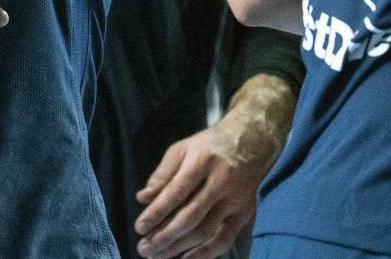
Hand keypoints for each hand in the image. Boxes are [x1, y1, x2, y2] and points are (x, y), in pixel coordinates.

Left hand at [134, 120, 270, 258]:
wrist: (251, 143)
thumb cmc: (208, 147)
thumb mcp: (182, 149)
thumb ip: (162, 174)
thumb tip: (142, 198)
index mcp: (202, 161)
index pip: (176, 192)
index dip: (156, 212)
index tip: (139, 227)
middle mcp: (221, 181)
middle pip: (190, 216)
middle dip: (164, 235)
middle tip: (144, 248)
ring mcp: (235, 200)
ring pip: (205, 231)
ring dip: (179, 247)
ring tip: (158, 255)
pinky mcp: (244, 214)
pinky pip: (224, 240)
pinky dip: (205, 254)